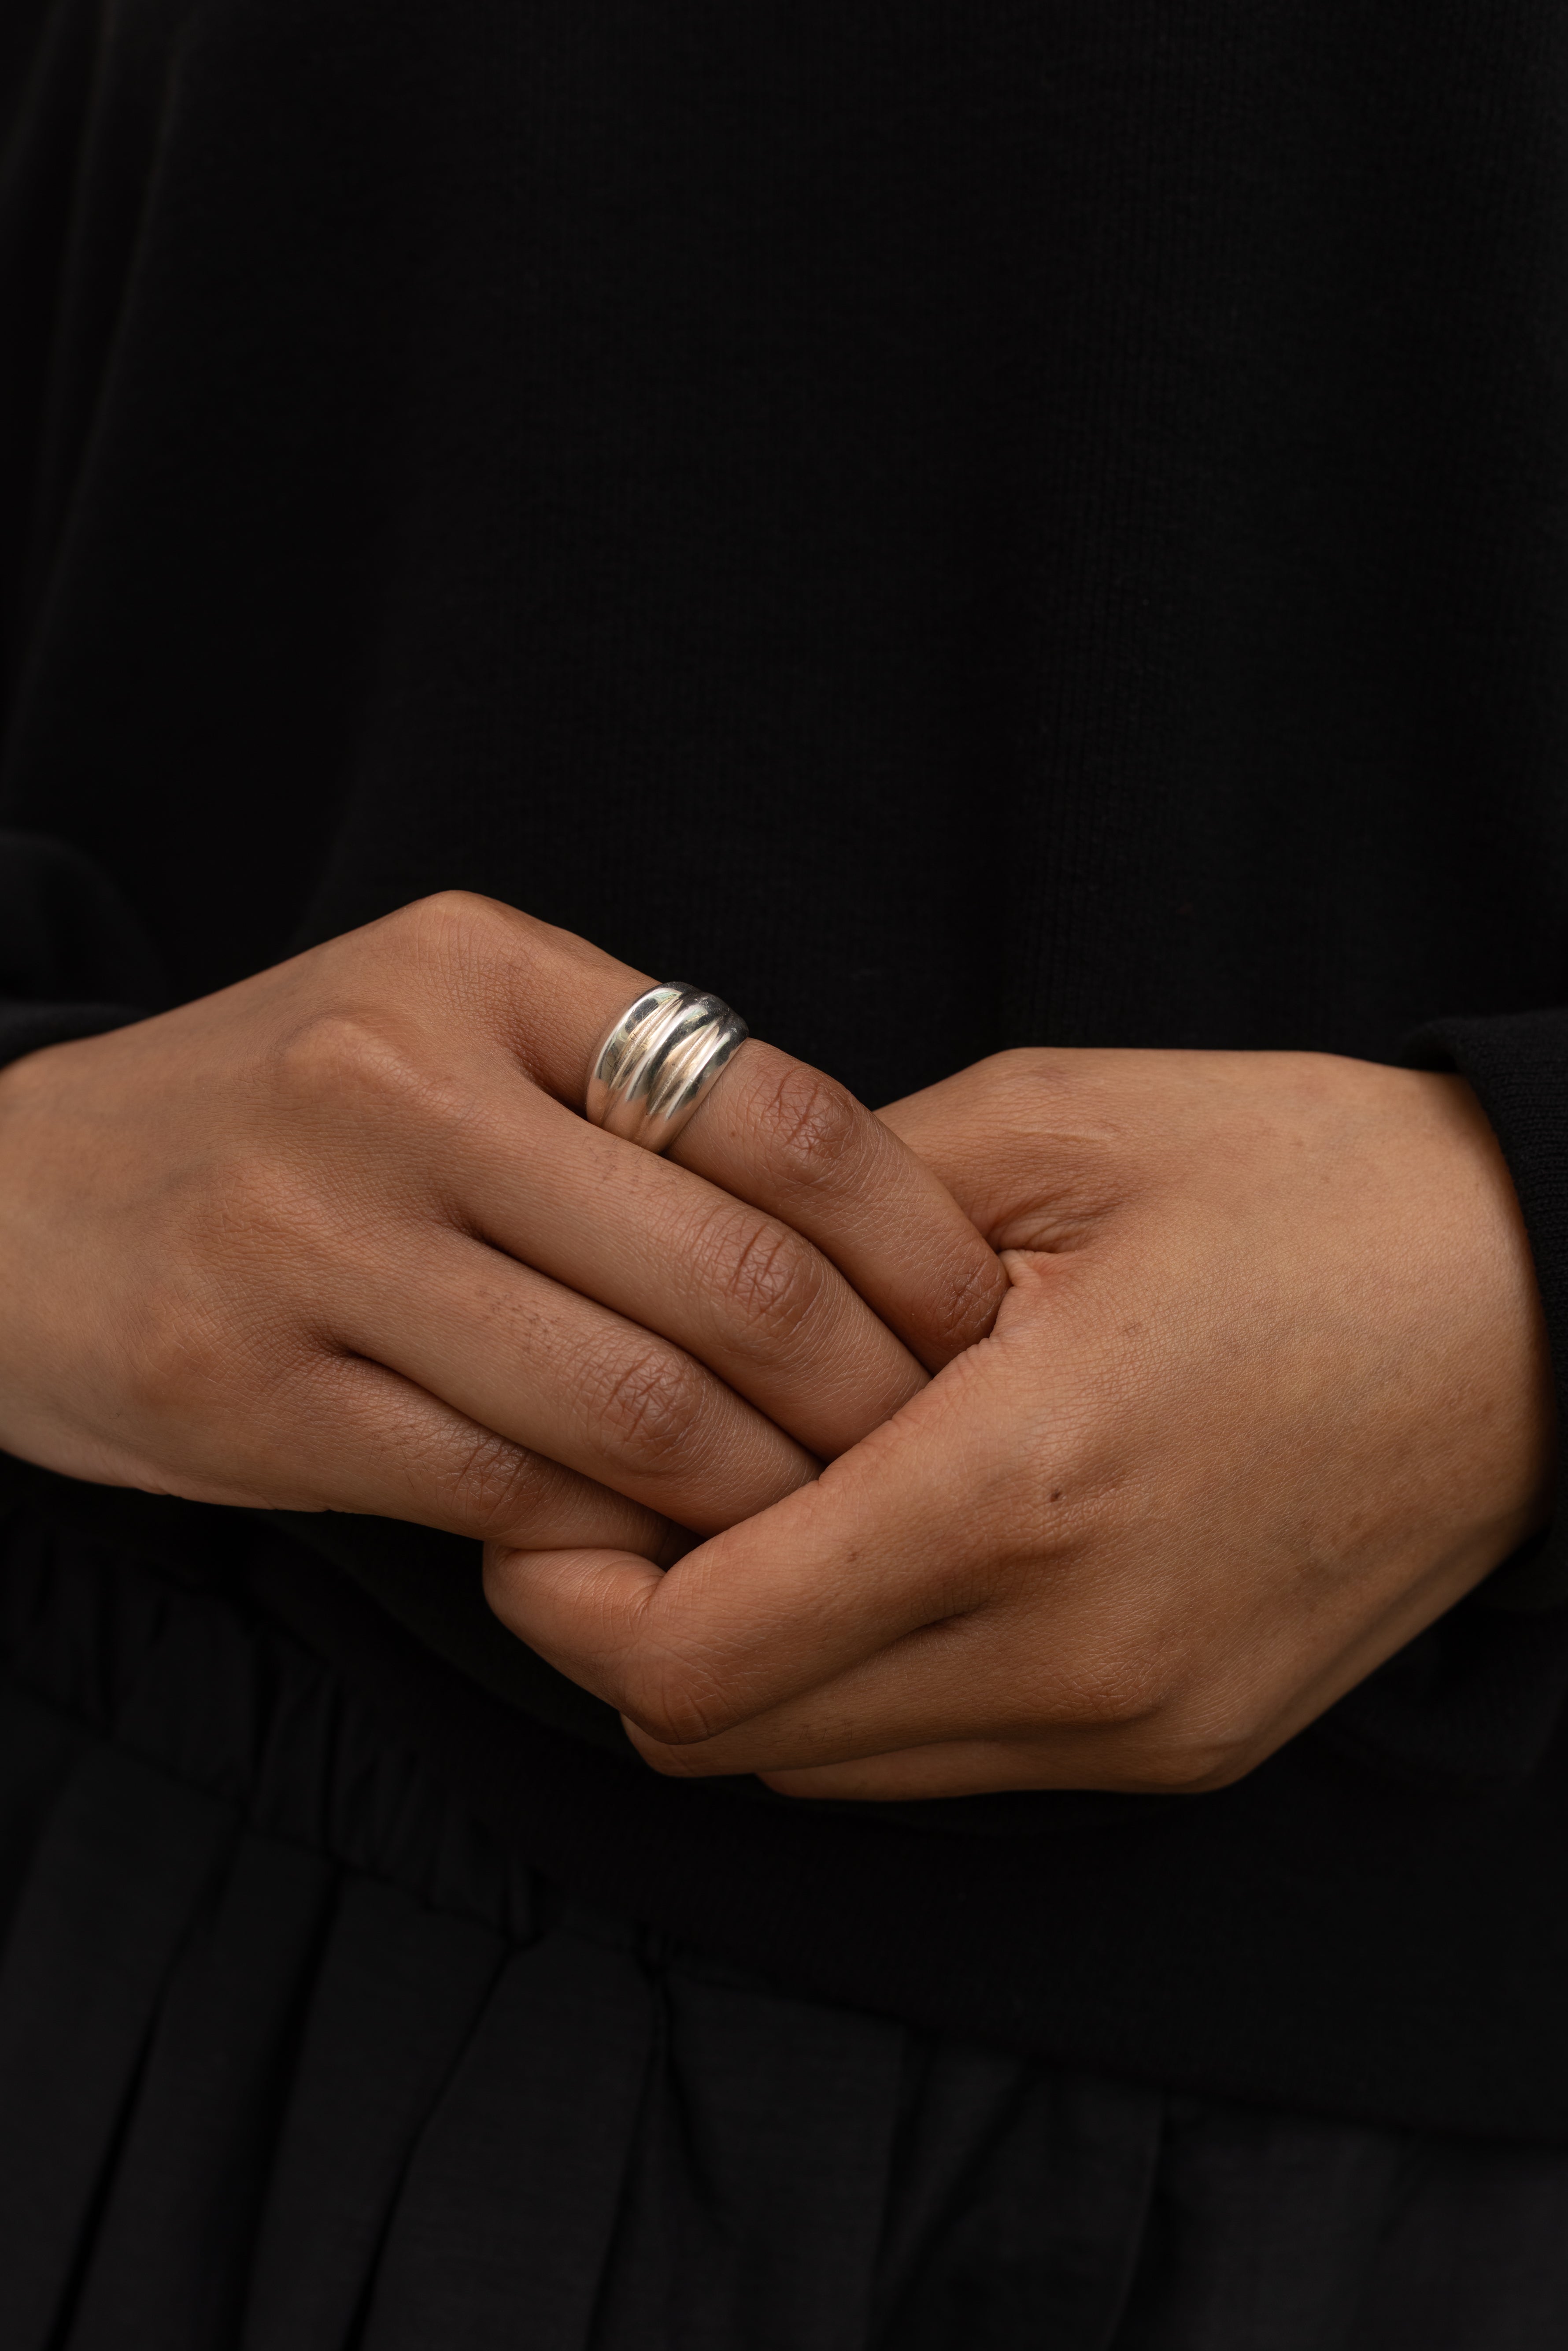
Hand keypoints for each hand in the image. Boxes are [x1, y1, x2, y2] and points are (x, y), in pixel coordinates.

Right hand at [0, 892, 1001, 1556]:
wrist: (0, 1200)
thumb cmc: (279, 1121)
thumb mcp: (441, 1027)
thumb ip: (623, 1089)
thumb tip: (864, 1212)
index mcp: (478, 969)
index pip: (781, 1111)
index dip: (916, 1242)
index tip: (976, 1325)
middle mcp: (393, 1082)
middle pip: (729, 1275)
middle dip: (870, 1396)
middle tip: (932, 1455)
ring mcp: (307, 1238)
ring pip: (630, 1407)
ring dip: (759, 1492)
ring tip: (820, 1521)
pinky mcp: (245, 1387)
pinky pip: (503, 1490)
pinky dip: (612, 1533)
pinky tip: (655, 1545)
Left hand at [486, 1048, 1553, 1795]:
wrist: (1547, 1302)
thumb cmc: (1306, 1183)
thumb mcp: (1047, 1128)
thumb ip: (828, 1220)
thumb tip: (677, 1291)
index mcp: (1019, 1489)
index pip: (689, 1648)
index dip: (563, 1582)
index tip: (539, 1485)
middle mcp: (1072, 1653)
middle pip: (723, 1732)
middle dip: (627, 1625)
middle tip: (617, 1488)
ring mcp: (1132, 1725)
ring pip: (820, 1764)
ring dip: (746, 1658)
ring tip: (754, 1510)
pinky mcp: (1179, 1746)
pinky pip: (939, 1761)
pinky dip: (862, 1683)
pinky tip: (880, 1551)